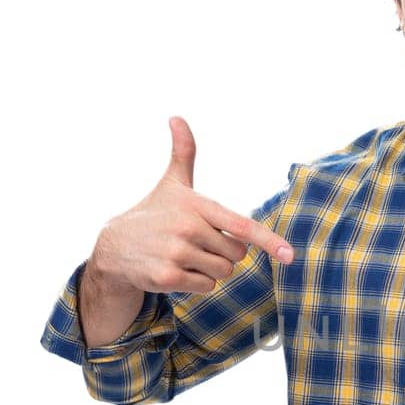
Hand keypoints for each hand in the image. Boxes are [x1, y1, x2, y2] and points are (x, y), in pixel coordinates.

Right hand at [92, 116, 294, 293]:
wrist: (114, 247)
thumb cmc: (153, 213)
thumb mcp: (171, 183)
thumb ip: (183, 153)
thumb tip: (176, 117)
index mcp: (196, 205)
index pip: (241, 226)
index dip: (268, 240)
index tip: (290, 254)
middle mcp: (187, 228)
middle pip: (237, 253)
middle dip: (225, 251)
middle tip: (199, 242)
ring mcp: (177, 253)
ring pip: (224, 272)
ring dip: (211, 268)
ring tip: (186, 255)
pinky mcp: (168, 277)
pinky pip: (207, 287)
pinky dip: (198, 282)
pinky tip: (176, 270)